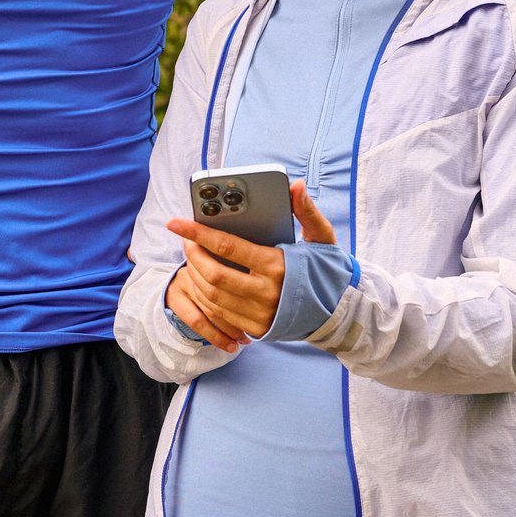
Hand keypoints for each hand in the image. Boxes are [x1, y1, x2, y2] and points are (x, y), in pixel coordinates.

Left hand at [167, 181, 336, 340]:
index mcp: (278, 265)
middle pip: (214, 274)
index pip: (228, 246)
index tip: (176, 223)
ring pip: (212, 296)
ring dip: (195, 275)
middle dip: (193, 254)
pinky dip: (204, 297)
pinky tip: (201, 281)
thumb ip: (306, 211)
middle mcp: (266, 292)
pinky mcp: (256, 329)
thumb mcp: (322, 238)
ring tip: (192, 257)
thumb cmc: (326, 270)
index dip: (198, 232)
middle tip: (186, 239)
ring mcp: (260, 314)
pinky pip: (219, 314)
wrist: (338, 312)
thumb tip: (295, 186)